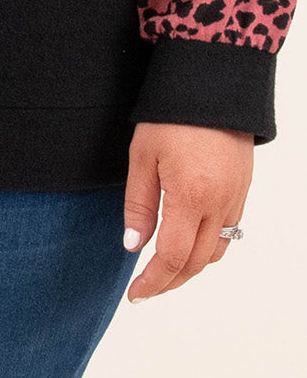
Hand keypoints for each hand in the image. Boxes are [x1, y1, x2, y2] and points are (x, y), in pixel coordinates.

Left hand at [122, 121, 252, 301]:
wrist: (211, 83)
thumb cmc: (170, 115)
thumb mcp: (142, 157)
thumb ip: (138, 205)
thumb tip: (134, 247)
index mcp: (190, 196)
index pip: (172, 258)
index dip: (152, 281)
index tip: (135, 293)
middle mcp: (219, 203)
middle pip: (196, 263)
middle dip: (170, 282)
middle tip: (145, 289)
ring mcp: (235, 198)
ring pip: (215, 251)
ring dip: (190, 268)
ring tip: (163, 271)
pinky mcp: (242, 189)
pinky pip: (228, 232)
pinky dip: (207, 247)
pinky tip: (187, 243)